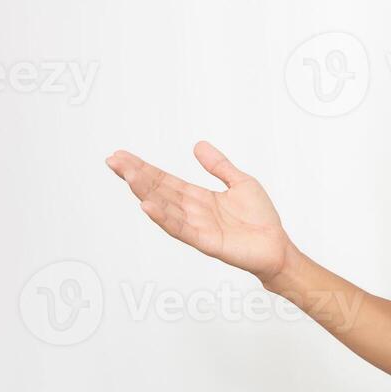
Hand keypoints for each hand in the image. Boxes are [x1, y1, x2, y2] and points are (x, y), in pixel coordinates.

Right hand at [105, 141, 295, 282]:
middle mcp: (193, 211)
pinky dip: (164, 218)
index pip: (165, 180)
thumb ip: (219, 165)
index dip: (144, 168)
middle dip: (136, 175)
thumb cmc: (260, 219)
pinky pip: (181, 229)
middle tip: (113, 161)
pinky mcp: (206, 241)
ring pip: (164, 207)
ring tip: (127, 176)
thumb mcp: (241, 182)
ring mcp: (197, 227)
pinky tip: (148, 206)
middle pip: (159, 190)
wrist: (277, 247)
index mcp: (199, 197)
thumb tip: (198, 145)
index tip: (122, 156)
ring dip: (145, 192)